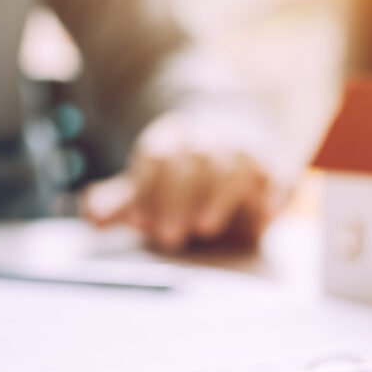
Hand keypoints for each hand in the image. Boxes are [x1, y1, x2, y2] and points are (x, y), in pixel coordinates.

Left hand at [81, 111, 282, 251]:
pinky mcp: (274, 170)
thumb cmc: (180, 176)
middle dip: (177, 198)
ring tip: (205, 226)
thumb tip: (93, 217)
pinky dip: (274, 193)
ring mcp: (244, 150)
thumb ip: (119, 202)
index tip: (138, 221)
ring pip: (233, 163)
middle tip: (166, 236)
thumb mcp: (146, 186)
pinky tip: (264, 215)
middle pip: (192, 160)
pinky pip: (277, 175)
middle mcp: (207, 139)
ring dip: (219, 195)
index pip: (157, 158)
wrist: (233, 136)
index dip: (146, 189)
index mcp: (170, 139)